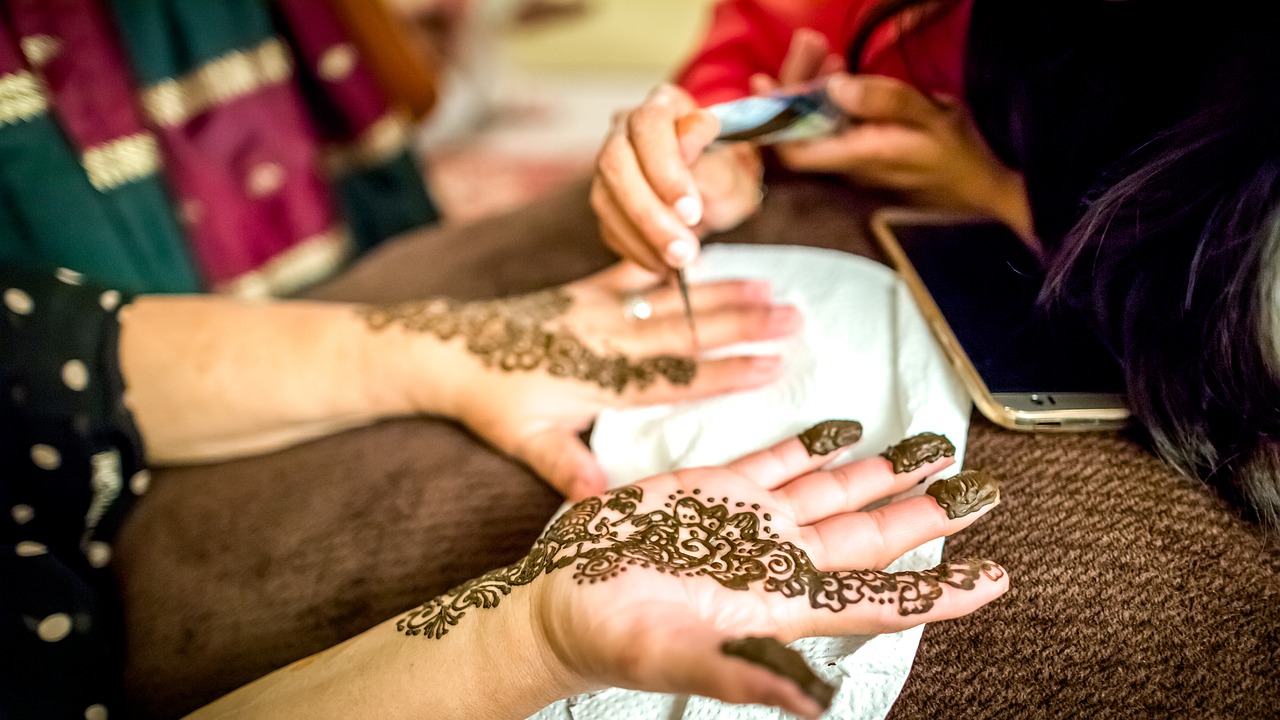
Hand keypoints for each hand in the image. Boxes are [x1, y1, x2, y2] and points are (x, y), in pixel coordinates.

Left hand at [383, 261, 800, 498]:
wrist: (447, 349)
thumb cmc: (491, 402)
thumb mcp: (523, 442)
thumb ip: (565, 468)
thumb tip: (600, 505)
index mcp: (601, 379)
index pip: (676, 377)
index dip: (727, 372)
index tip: (774, 366)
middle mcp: (608, 338)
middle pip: (688, 331)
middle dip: (745, 327)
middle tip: (795, 318)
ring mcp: (599, 307)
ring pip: (672, 298)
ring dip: (723, 292)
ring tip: (770, 286)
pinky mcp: (585, 289)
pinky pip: (633, 268)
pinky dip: (668, 260)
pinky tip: (702, 249)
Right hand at [401, 424, 1006, 716]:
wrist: (558, 602)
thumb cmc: (607, 638)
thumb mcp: (673, 659)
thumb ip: (744, 675)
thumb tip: (815, 708)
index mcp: (780, 603)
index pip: (879, 598)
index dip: (940, 592)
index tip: (995, 579)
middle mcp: (778, 561)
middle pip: (872, 536)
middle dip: (929, 514)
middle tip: (986, 491)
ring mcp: (750, 522)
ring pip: (835, 491)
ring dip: (884, 470)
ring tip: (934, 447)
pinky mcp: (715, 490)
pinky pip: (778, 463)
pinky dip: (813, 445)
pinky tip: (844, 431)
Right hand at [591, 84, 764, 271]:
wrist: (718, 194)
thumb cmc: (727, 173)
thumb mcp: (733, 167)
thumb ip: (709, 155)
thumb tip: (691, 133)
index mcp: (662, 106)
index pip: (649, 126)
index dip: (665, 170)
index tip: (691, 211)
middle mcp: (626, 129)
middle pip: (616, 163)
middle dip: (649, 213)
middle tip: (683, 250)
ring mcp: (610, 165)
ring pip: (605, 198)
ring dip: (642, 237)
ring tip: (679, 263)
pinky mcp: (606, 200)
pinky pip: (607, 226)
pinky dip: (635, 250)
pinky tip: (663, 265)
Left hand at [754, 30, 1034, 239]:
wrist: (987, 187)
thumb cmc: (963, 154)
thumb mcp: (932, 117)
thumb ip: (883, 100)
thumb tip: (835, 86)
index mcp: (859, 157)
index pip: (793, 151)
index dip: (772, 121)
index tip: (765, 81)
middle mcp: (848, 166)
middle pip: (800, 132)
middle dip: (796, 85)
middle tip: (808, 43)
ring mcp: (855, 163)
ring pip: (816, 127)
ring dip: (812, 87)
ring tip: (823, 51)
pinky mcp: (865, 156)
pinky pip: (834, 128)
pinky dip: (829, 99)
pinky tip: (839, 74)